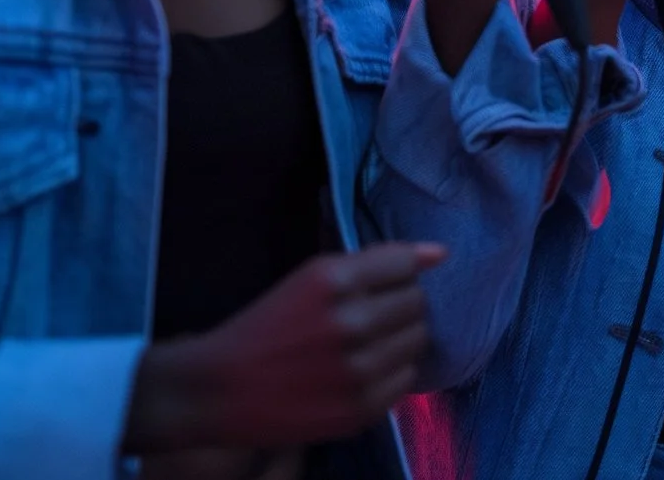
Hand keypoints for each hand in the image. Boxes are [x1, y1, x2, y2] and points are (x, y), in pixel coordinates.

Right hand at [125, 242, 443, 454]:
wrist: (222, 390)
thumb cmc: (267, 325)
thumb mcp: (311, 278)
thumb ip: (376, 262)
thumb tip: (441, 254)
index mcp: (333, 281)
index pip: (405, 266)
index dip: (398, 274)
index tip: (385, 284)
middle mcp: (351, 323)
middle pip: (417, 303)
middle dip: (401, 305)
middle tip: (371, 316)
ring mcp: (358, 370)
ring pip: (418, 341)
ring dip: (400, 338)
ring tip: (366, 344)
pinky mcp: (361, 409)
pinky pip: (407, 379)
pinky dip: (391, 372)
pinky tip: (362, 371)